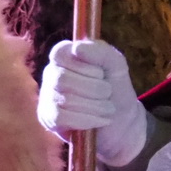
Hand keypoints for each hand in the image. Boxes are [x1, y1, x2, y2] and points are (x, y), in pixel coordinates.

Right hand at [37, 39, 148, 169]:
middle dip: (94, 88)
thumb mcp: (117, 66)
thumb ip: (102, 52)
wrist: (123, 121)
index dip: (84, 66)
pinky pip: (61, 117)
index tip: (101, 73)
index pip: (60, 53)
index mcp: (65, 57)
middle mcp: (51, 73)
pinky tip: (99, 120)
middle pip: (62, 79)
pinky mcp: (48, 118)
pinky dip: (86, 119)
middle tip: (108, 93)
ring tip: (108, 108)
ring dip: (95, 105)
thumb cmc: (116, 89)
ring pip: (64, 99)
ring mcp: (47, 96)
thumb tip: (76, 48)